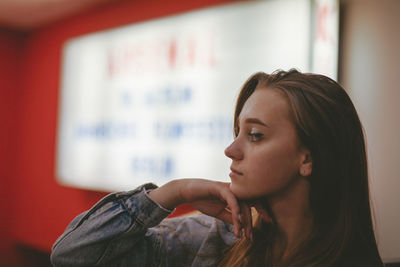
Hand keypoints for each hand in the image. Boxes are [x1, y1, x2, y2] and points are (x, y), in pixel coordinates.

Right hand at [149, 179, 271, 238]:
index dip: (262, 209)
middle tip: (265, 225)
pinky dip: (236, 210)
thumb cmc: (203, 199)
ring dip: (245, 220)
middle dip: (260, 213)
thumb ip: (230, 216)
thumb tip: (241, 226)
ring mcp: (228, 187)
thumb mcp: (219, 212)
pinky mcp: (220, 187)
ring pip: (243, 202)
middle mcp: (235, 189)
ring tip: (244, 234)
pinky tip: (238, 221)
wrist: (186, 192)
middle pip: (253, 199)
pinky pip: (232, 199)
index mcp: (236, 193)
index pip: (253, 199)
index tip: (269, 220)